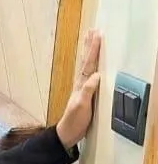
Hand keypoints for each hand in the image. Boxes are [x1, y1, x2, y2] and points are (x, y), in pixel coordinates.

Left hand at [56, 29, 101, 148]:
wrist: (67, 133)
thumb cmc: (74, 121)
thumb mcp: (81, 106)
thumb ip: (88, 91)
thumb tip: (96, 75)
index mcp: (81, 85)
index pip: (89, 64)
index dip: (93, 50)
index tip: (97, 35)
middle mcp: (81, 84)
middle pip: (86, 61)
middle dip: (90, 46)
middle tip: (93, 30)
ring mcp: (83, 88)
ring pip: (87, 65)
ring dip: (89, 52)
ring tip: (91, 39)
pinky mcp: (86, 94)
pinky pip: (90, 74)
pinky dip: (92, 65)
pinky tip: (94, 63)